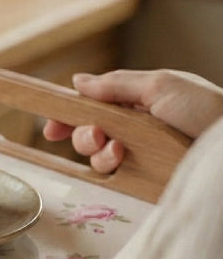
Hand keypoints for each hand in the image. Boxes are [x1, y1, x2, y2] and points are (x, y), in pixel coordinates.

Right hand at [43, 69, 222, 172]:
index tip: (52, 127)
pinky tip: (124, 159)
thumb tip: (77, 81)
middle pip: (88, 132)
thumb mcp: (159, 85)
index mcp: (137, 102)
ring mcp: (140, 154)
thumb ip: (115, 84)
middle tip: (95, 134)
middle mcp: (135, 129)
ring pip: (97, 156)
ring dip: (98, 150)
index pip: (93, 107)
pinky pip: (112, 176)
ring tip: (117, 148)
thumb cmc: (206, 109)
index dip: (69, 116)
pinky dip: (110, 166)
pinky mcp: (144, 177)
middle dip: (83, 134)